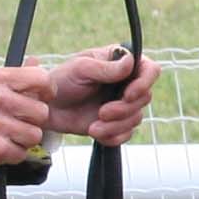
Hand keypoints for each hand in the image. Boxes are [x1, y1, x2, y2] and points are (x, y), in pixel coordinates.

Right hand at [0, 65, 51, 176]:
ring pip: (34, 135)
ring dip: (22, 140)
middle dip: (31, 121)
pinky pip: (21, 154)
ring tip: (2, 136)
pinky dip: (10, 155)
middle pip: (42, 112)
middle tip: (14, 123)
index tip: (42, 98)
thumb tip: (36, 61)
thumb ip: (11, 76)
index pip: (41, 78)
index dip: (47, 91)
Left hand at [43, 45, 162, 145]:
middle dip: (123, 109)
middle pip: (145, 98)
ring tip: (93, 126)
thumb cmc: (61, 81)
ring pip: (137, 119)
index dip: (144, 83)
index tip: (128, 95)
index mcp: (121, 62)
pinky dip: (112, 136)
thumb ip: (106, 68)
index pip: (150, 69)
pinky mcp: (117, 123)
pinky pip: (126, 134)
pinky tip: (95, 131)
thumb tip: (131, 62)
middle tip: (102, 113)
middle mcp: (126, 83)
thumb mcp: (80, 69)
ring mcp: (123, 104)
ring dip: (115, 126)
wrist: (48, 108)